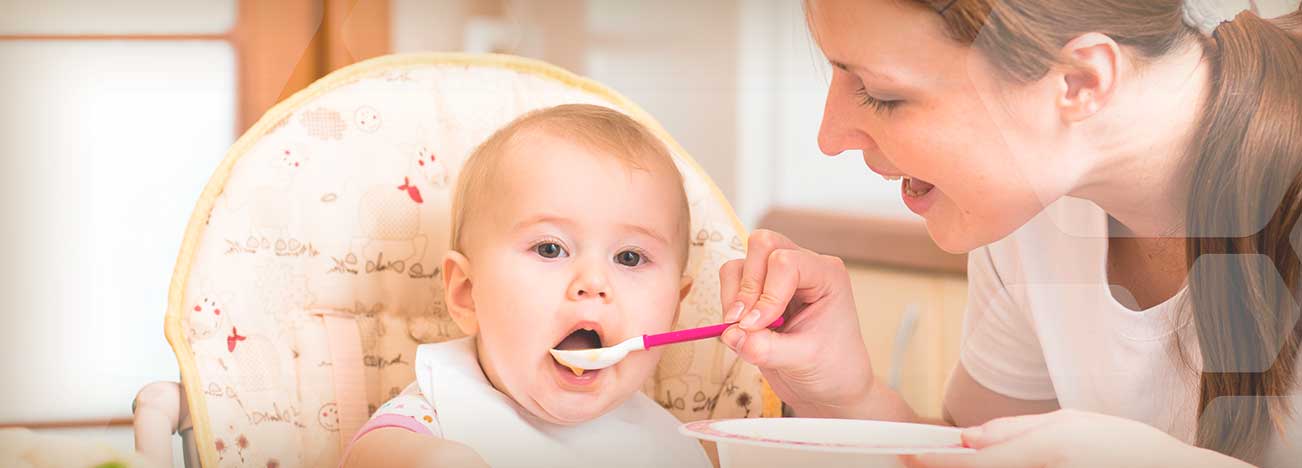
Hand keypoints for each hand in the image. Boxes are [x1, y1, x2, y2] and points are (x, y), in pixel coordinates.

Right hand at [718, 229, 877, 417]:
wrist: (830, 387)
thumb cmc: (832, 369)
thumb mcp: (803, 361)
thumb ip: (766, 348)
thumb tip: (731, 335)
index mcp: (827, 275)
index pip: (786, 262)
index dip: (766, 294)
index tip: (757, 326)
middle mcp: (804, 267)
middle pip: (762, 245)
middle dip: (747, 286)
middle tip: (744, 323)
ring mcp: (778, 277)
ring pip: (742, 262)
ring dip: (734, 296)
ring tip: (744, 329)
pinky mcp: (759, 291)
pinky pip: (731, 280)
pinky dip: (728, 302)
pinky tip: (743, 329)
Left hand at [903, 409, 1251, 467]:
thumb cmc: (1126, 448)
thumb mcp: (1068, 423)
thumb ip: (1013, 431)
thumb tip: (969, 438)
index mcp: (1041, 455)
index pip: (969, 464)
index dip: (932, 461)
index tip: (908, 456)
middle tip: (923, 460)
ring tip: (954, 461)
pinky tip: (993, 465)